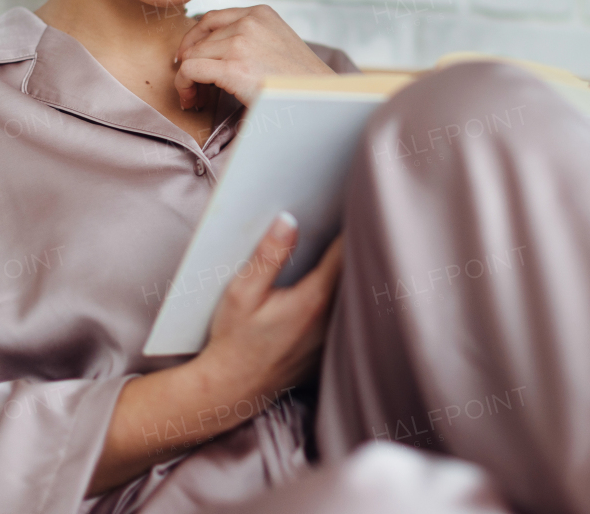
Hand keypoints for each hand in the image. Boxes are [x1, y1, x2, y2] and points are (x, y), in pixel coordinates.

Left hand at [173, 5, 335, 108]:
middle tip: (194, 85)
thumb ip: (249, 39)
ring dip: (188, 78)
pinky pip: (190, 70)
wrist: (319, 100)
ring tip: (197, 97)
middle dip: (190, 62)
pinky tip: (193, 99)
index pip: (211, 19)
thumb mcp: (276, 45)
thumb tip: (210, 49)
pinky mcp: (233, 66)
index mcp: (261, 13)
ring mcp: (240, 42)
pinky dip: (184, 85)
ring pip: (191, 55)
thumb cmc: (299, 82)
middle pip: (199, 39)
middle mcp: (249, 21)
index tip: (190, 59)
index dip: (194, 40)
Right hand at [196, 212, 344, 404]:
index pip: (346, 252)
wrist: (232, 391)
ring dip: (354, 264)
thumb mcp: (240, 293)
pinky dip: (347, 289)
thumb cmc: (232, 341)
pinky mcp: (331, 346)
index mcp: (313, 299)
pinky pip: (348, 310)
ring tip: (348, 233)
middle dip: (356, 238)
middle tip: (353, 207)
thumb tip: (289, 220)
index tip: (356, 198)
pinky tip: (337, 274)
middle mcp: (332, 318)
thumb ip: (267, 256)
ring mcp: (335, 335)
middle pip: (357, 269)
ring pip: (356, 290)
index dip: (353, 223)